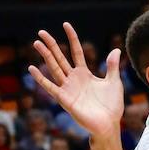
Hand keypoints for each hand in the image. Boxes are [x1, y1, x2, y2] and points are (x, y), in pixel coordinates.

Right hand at [28, 22, 123, 137]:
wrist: (108, 124)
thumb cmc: (111, 106)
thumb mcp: (114, 82)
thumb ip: (112, 66)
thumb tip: (116, 50)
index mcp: (84, 74)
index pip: (76, 51)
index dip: (71, 38)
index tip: (65, 25)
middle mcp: (73, 79)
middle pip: (60, 57)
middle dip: (51, 44)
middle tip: (41, 32)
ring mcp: (68, 88)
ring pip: (54, 68)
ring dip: (45, 56)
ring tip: (36, 43)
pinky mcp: (64, 99)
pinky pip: (50, 87)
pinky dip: (41, 78)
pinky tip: (32, 68)